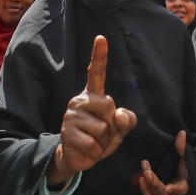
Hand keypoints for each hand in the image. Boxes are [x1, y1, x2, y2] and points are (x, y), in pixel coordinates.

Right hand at [47, 36, 136, 186]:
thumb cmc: (101, 138)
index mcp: (93, 95)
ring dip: (103, 141)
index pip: (96, 73)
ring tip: (93, 141)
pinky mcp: (68, 133)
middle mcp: (80, 100)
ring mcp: (71, 115)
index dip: (99, 55)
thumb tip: (119, 116)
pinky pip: (93, 144)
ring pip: (102, 129)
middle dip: (111, 126)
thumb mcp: (120, 128)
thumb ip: (128, 120)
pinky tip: (87, 149)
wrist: (81, 157)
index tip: (101, 38)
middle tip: (102, 133)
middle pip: (109, 108)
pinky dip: (95, 152)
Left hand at [138, 131, 188, 194]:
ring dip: (146, 186)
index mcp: (182, 187)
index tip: (168, 188)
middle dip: (153, 181)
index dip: (174, 190)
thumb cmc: (183, 169)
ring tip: (142, 173)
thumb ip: (181, 147)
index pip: (179, 190)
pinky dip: (144, 189)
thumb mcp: (184, 158)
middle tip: (146, 168)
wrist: (180, 180)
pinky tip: (141, 178)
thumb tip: (181, 132)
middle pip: (161, 191)